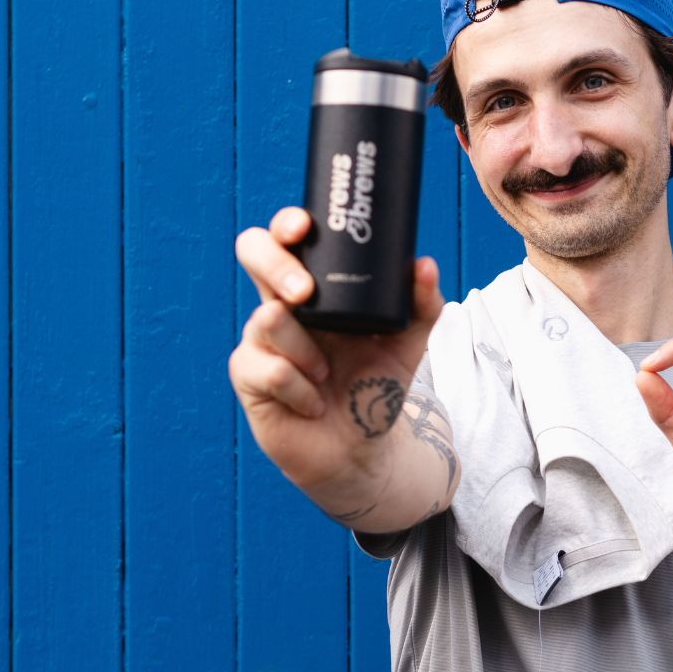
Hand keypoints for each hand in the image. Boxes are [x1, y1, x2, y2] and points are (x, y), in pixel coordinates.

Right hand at [228, 205, 443, 490]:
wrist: (358, 447)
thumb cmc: (374, 386)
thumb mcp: (407, 345)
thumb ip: (422, 306)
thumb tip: (424, 264)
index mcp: (315, 287)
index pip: (288, 238)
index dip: (286, 224)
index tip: (303, 227)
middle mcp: (281, 302)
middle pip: (253, 252)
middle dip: (275, 265)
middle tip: (304, 295)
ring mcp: (259, 337)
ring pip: (268, 320)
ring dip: (307, 353)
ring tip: (326, 376)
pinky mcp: (248, 375)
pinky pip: (271, 371)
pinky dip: (301, 391)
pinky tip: (312, 404)